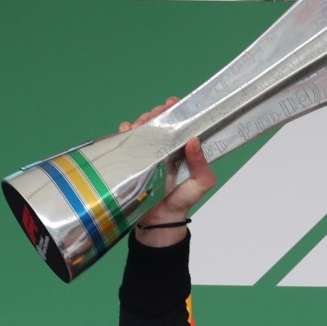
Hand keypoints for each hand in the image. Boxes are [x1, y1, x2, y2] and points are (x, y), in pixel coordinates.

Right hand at [120, 98, 216, 246]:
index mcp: (182, 150)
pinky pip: (126, 141)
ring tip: (141, 124)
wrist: (159, 221)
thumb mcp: (200, 184)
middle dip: (155, 114)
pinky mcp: (132, 160)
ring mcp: (148, 153)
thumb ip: (202, 165)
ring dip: (140, 121)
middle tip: (154, 115)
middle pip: (158, 122)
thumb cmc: (182, 201)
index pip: (179, 124)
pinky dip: (124, 132)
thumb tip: (194, 141)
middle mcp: (165, 148)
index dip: (176, 111)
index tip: (171, 104)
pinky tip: (127, 131)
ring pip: (142, 128)